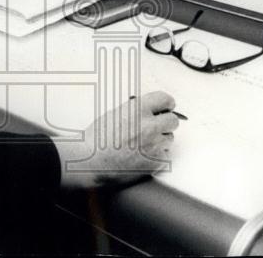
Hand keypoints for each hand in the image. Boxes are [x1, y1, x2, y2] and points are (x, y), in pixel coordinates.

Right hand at [53, 90, 179, 189]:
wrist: (90, 162)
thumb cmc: (97, 140)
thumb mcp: (116, 113)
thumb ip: (136, 110)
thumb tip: (150, 110)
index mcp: (138, 109)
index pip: (166, 100)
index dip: (166, 104)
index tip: (166, 107)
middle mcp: (149, 126)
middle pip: (173, 121)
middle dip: (165, 123)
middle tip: (155, 126)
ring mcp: (153, 145)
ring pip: (169, 139)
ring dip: (160, 139)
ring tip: (143, 143)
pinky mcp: (154, 163)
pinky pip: (163, 156)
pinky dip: (156, 155)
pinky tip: (142, 155)